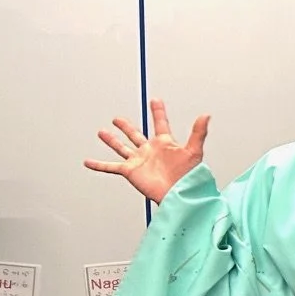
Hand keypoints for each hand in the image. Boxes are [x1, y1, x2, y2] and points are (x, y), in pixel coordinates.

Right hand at [85, 100, 209, 204]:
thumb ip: (198, 132)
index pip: (161, 123)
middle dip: (127, 126)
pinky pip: (111, 167)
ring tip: (102, 132)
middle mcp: (150, 150)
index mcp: (165, 143)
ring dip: (112, 140)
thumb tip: (206, 115)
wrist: (178, 195)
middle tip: (117, 118)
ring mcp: (139, 160)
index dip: (158, 112)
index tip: (155, 100)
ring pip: (122, 147)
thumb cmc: (188, 176)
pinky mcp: (130, 171)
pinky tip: (88, 161)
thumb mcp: (193, 151)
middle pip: (136, 134)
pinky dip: (99, 165)